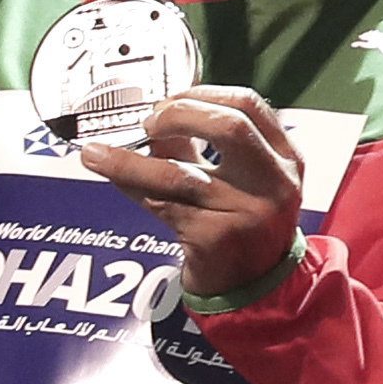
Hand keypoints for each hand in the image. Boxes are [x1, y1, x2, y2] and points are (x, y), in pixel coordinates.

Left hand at [78, 87, 308, 308]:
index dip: (204, 94)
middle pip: (229, 126)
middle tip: (149, 122)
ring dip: (130, 159)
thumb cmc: (244, 226)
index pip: (250, 105)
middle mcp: (274, 181)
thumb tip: (150, 118)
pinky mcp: (216, 238)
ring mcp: (247, 211)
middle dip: (179, 115)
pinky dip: (129, 185)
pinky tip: (107, 173)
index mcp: (285, 158)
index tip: (170, 100)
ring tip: (97, 152)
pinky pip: (162, 205)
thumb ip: (200, 149)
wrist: (256, 289)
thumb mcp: (239, 182)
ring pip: (180, 174)